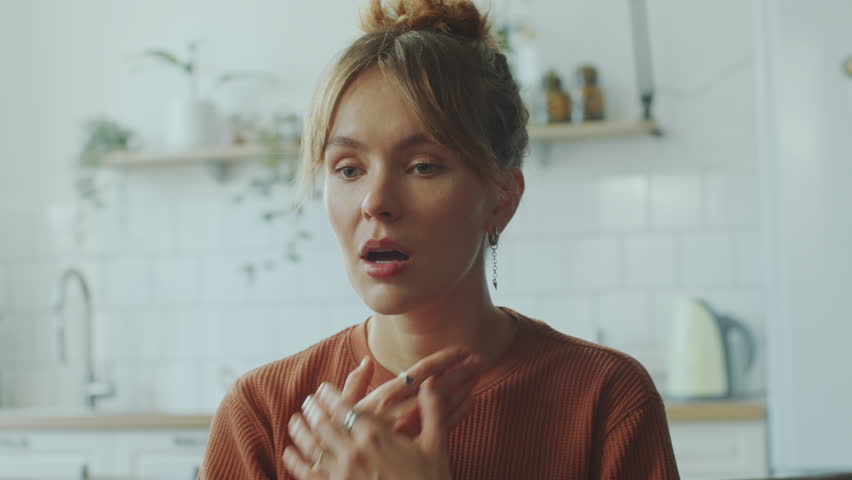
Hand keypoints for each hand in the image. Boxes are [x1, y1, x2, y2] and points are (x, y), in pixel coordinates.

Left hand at [283, 380, 451, 479]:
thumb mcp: (435, 444)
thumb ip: (431, 410)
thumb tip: (431, 381)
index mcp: (377, 436)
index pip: (345, 408)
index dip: (330, 396)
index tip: (322, 388)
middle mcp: (355, 452)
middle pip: (324, 424)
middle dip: (313, 409)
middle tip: (307, 401)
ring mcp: (343, 474)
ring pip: (312, 447)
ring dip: (300, 431)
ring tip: (294, 420)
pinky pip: (309, 475)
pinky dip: (296, 462)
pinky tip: (289, 453)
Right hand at [341, 347, 482, 436]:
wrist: (345, 464)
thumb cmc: (342, 432)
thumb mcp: (344, 406)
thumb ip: (354, 383)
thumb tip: (365, 362)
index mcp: (383, 397)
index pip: (421, 372)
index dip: (444, 359)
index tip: (462, 350)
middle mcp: (400, 412)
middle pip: (438, 388)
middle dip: (460, 372)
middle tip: (479, 360)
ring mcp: (412, 429)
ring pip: (444, 406)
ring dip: (463, 389)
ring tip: (477, 375)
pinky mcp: (418, 446)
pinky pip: (444, 427)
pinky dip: (459, 412)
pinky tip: (470, 400)